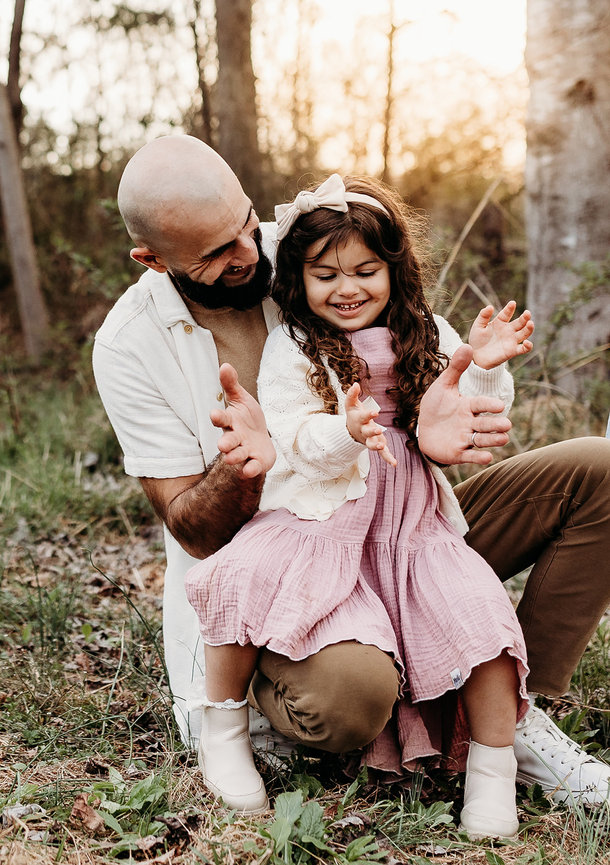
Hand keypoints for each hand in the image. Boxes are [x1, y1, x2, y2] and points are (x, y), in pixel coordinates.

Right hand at [210, 363, 275, 478]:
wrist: (262, 440)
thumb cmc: (248, 419)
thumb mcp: (242, 399)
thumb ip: (232, 385)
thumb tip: (224, 365)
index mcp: (231, 422)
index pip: (222, 419)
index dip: (218, 417)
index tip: (213, 414)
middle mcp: (236, 438)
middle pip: (228, 441)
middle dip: (225, 443)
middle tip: (222, 445)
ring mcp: (245, 451)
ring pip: (238, 455)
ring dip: (235, 457)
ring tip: (231, 458)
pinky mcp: (256, 462)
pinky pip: (252, 467)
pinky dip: (250, 469)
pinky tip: (249, 470)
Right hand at [345, 382, 396, 466]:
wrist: (352, 432)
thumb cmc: (354, 416)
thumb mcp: (351, 405)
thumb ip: (352, 395)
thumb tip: (355, 384)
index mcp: (360, 420)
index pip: (364, 417)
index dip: (369, 415)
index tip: (375, 412)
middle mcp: (364, 431)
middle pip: (368, 432)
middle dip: (372, 432)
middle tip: (377, 430)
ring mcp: (370, 439)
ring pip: (372, 444)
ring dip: (376, 446)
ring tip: (381, 446)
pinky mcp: (376, 445)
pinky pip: (382, 453)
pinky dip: (387, 458)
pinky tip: (394, 463)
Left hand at [418, 345, 510, 465]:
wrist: (424, 428)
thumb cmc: (436, 406)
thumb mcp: (443, 386)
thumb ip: (455, 368)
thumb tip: (467, 345)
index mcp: (468, 406)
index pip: (480, 404)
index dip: (488, 405)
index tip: (498, 405)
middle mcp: (470, 423)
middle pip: (485, 424)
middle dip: (496, 425)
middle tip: (507, 425)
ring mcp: (465, 439)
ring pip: (482, 440)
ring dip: (493, 440)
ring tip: (504, 439)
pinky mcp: (458, 453)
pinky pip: (469, 456)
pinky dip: (478, 458)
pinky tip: (487, 457)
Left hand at [469, 301, 533, 368]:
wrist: (476, 357)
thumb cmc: (477, 340)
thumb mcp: (478, 326)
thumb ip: (483, 316)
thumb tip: (490, 306)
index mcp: (500, 322)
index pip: (506, 313)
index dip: (509, 308)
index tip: (512, 303)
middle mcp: (508, 330)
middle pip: (520, 322)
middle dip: (525, 317)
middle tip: (527, 313)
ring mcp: (512, 340)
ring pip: (525, 333)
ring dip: (529, 328)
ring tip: (530, 323)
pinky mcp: (513, 351)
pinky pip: (524, 349)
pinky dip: (528, 346)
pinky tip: (527, 342)